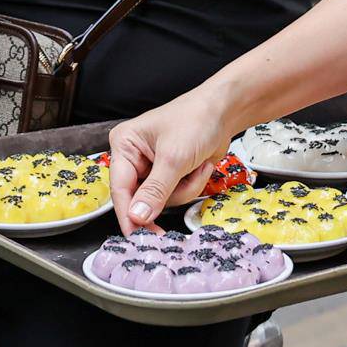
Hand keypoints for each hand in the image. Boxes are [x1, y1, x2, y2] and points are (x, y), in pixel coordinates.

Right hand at [107, 88, 238, 234]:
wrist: (226, 110)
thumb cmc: (196, 119)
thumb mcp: (174, 158)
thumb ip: (155, 191)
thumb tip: (137, 216)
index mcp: (125, 145)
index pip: (120, 188)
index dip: (129, 215)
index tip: (137, 236)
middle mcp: (135, 156)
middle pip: (142, 198)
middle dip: (169, 194)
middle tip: (182, 188)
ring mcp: (154, 166)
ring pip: (162, 200)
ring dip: (185, 188)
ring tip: (197, 167)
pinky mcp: (172, 173)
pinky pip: (177, 195)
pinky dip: (192, 185)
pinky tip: (200, 166)